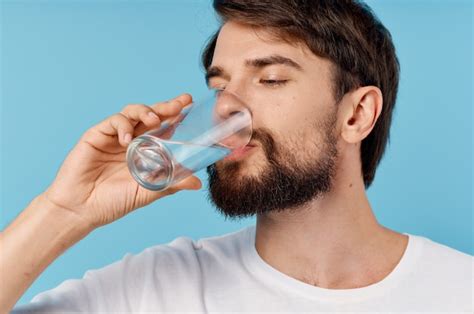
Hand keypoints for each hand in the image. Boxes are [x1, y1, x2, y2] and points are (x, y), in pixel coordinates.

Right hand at [41, 94, 201, 229]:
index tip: (191, 107)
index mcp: (145, 151)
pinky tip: (127, 140)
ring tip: (155, 119)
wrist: (81, 210)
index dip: (177, 117)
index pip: (164, 128)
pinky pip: (113, 122)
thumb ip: (170, 184)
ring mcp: (114, 137)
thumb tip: (198, 183)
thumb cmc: (113, 202)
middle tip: (181, 102)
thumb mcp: (147, 193)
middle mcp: (132, 140)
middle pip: (151, 116)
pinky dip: (122, 126)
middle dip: (167, 107)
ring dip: (146, 112)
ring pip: (132, 113)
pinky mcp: (96, 135)